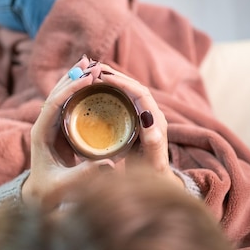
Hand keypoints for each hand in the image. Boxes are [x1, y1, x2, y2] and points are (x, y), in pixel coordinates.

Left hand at [22, 56, 114, 209]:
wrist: (39, 198)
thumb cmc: (49, 193)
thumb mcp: (65, 187)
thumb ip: (84, 176)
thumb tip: (108, 164)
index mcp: (40, 134)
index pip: (53, 104)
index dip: (70, 89)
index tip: (89, 78)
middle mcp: (43, 125)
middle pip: (55, 93)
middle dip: (73, 76)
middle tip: (91, 61)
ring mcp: (50, 125)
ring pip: (61, 94)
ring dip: (74, 77)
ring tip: (90, 62)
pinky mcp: (59, 129)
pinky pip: (68, 103)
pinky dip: (78, 89)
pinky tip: (91, 81)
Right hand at [95, 64, 184, 188]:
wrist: (156, 181)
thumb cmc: (152, 174)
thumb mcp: (152, 161)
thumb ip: (153, 143)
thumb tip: (149, 121)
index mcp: (156, 121)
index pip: (140, 93)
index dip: (123, 83)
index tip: (104, 77)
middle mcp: (152, 114)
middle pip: (134, 87)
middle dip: (116, 76)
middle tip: (93, 68)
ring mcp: (144, 116)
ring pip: (129, 91)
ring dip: (113, 79)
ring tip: (93, 72)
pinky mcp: (136, 119)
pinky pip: (125, 99)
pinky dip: (111, 89)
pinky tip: (96, 87)